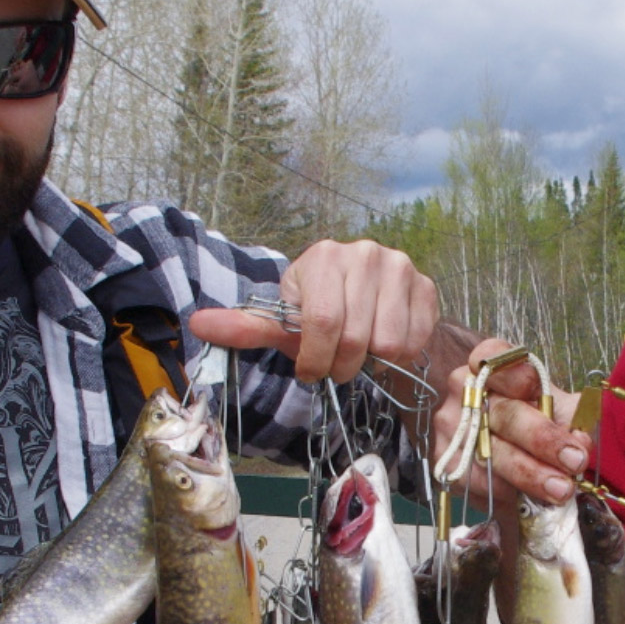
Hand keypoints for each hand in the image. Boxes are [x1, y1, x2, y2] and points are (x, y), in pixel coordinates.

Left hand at [187, 237, 439, 382]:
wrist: (366, 300)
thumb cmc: (320, 313)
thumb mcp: (283, 320)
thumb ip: (244, 325)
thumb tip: (197, 324)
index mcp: (324, 256)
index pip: (321, 322)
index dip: (314, 358)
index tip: (309, 370)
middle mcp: (366, 253)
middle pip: (355, 337)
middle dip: (341, 366)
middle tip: (336, 366)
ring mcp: (401, 267)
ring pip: (388, 343)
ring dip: (371, 362)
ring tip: (360, 352)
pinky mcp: (427, 286)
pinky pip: (414, 341)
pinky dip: (398, 356)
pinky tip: (384, 344)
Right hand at [432, 336, 591, 506]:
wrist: (517, 456)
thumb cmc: (538, 422)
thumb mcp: (559, 410)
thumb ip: (572, 418)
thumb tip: (580, 440)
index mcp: (491, 366)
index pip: (492, 357)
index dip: (515, 375)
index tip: (536, 392)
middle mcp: (465, 391)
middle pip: (503, 414)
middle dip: (542, 439)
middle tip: (574, 460)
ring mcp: (451, 426)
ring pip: (492, 452)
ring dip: (531, 474)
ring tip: (561, 489)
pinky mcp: (447, 461)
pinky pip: (478, 479)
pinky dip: (508, 491)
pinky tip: (529, 497)